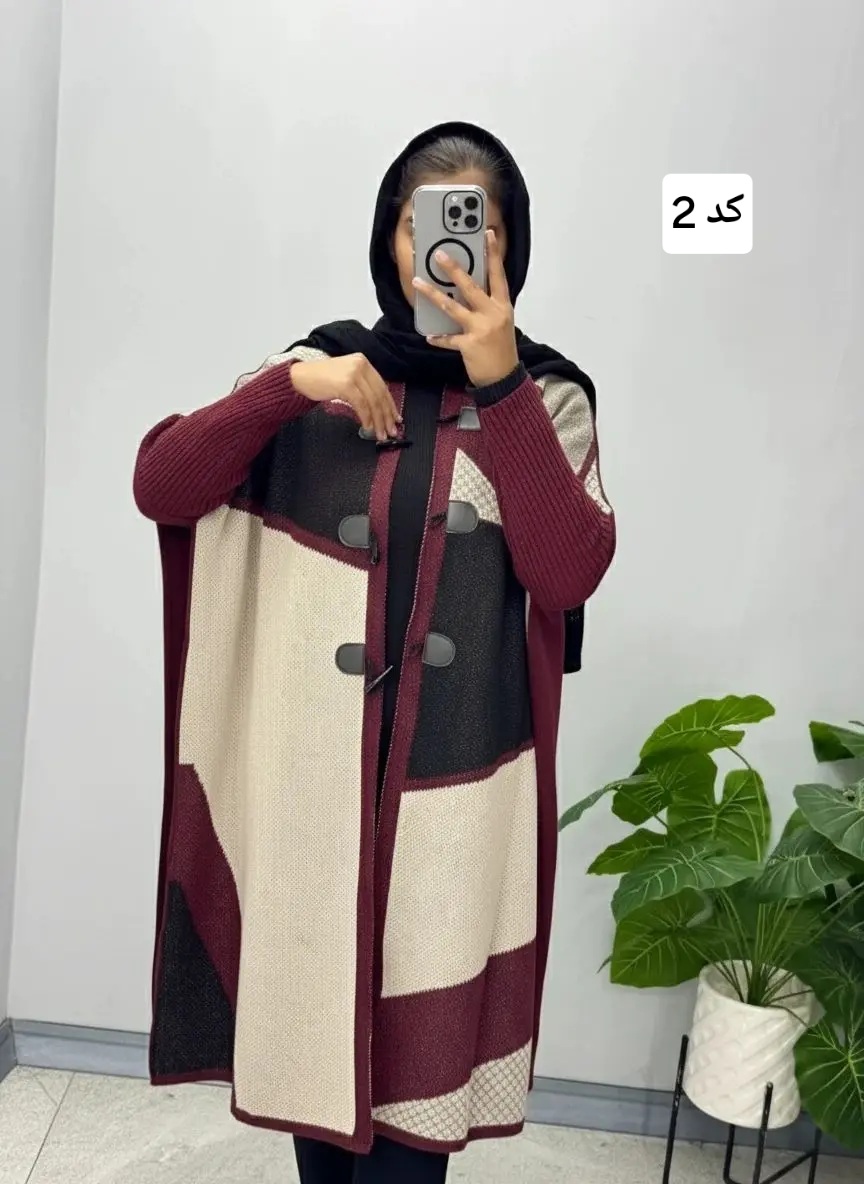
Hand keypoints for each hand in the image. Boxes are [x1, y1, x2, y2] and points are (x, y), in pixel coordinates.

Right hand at [290, 354, 400, 441]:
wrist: (299, 377)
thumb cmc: (320, 380)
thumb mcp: (345, 377)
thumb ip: (362, 387)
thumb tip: (379, 408)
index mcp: (363, 362)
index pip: (382, 386)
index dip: (390, 405)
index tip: (395, 418)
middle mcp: (360, 365)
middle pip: (379, 394)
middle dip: (386, 416)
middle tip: (391, 431)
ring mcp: (353, 373)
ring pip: (373, 401)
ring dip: (378, 421)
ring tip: (381, 434)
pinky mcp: (346, 383)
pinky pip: (361, 404)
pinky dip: (367, 418)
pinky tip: (368, 427)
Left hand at [412, 230, 519, 387]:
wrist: (505, 378)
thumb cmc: (502, 349)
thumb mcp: (501, 322)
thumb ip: (487, 306)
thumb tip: (465, 292)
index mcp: (503, 306)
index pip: (498, 275)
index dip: (493, 254)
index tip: (488, 234)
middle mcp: (493, 314)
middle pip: (471, 286)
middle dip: (454, 269)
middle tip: (439, 255)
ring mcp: (481, 329)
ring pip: (453, 307)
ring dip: (433, 294)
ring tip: (418, 283)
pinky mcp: (469, 345)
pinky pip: (449, 339)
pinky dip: (439, 338)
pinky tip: (429, 336)